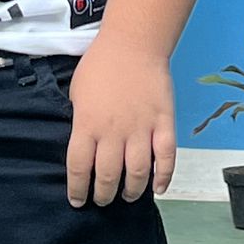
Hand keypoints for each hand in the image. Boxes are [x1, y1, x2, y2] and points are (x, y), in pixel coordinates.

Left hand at [64, 36, 176, 208]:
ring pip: (138, 173)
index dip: (77, 189)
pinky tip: (157, 188)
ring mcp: (142, 129)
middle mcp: (114, 132)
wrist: (132, 43)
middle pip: (108, 176)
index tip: (77, 200)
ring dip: (131, 191)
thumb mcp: (77, 93)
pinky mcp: (164, 124)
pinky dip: (163, 177)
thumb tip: (84, 148)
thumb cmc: (100, 65)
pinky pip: (166, 158)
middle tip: (102, 200)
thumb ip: (81, 123)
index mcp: (88, 124)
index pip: (79, 168)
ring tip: (126, 195)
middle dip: (103, 195)